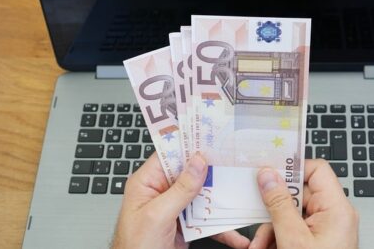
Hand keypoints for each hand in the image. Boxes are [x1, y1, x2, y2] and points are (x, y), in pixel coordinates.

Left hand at [112, 153, 250, 248]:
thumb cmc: (134, 247)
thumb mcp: (157, 215)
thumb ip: (180, 190)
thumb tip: (198, 163)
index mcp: (147, 182)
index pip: (170, 154)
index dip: (189, 144)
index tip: (211, 137)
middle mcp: (160, 192)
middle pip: (191, 175)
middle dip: (213, 173)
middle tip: (234, 165)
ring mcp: (173, 209)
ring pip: (203, 197)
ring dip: (221, 201)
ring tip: (240, 198)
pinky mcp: (184, 226)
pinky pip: (206, 221)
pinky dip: (220, 227)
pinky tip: (234, 233)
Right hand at [249, 159, 358, 248]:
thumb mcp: (292, 240)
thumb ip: (279, 205)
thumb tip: (268, 176)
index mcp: (337, 209)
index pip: (317, 170)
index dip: (292, 169)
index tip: (268, 174)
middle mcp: (335, 216)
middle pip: (298, 196)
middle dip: (273, 211)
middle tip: (257, 224)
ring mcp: (327, 230)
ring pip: (291, 215)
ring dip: (271, 230)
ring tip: (259, 246)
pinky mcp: (319, 242)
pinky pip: (294, 230)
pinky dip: (278, 239)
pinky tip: (266, 248)